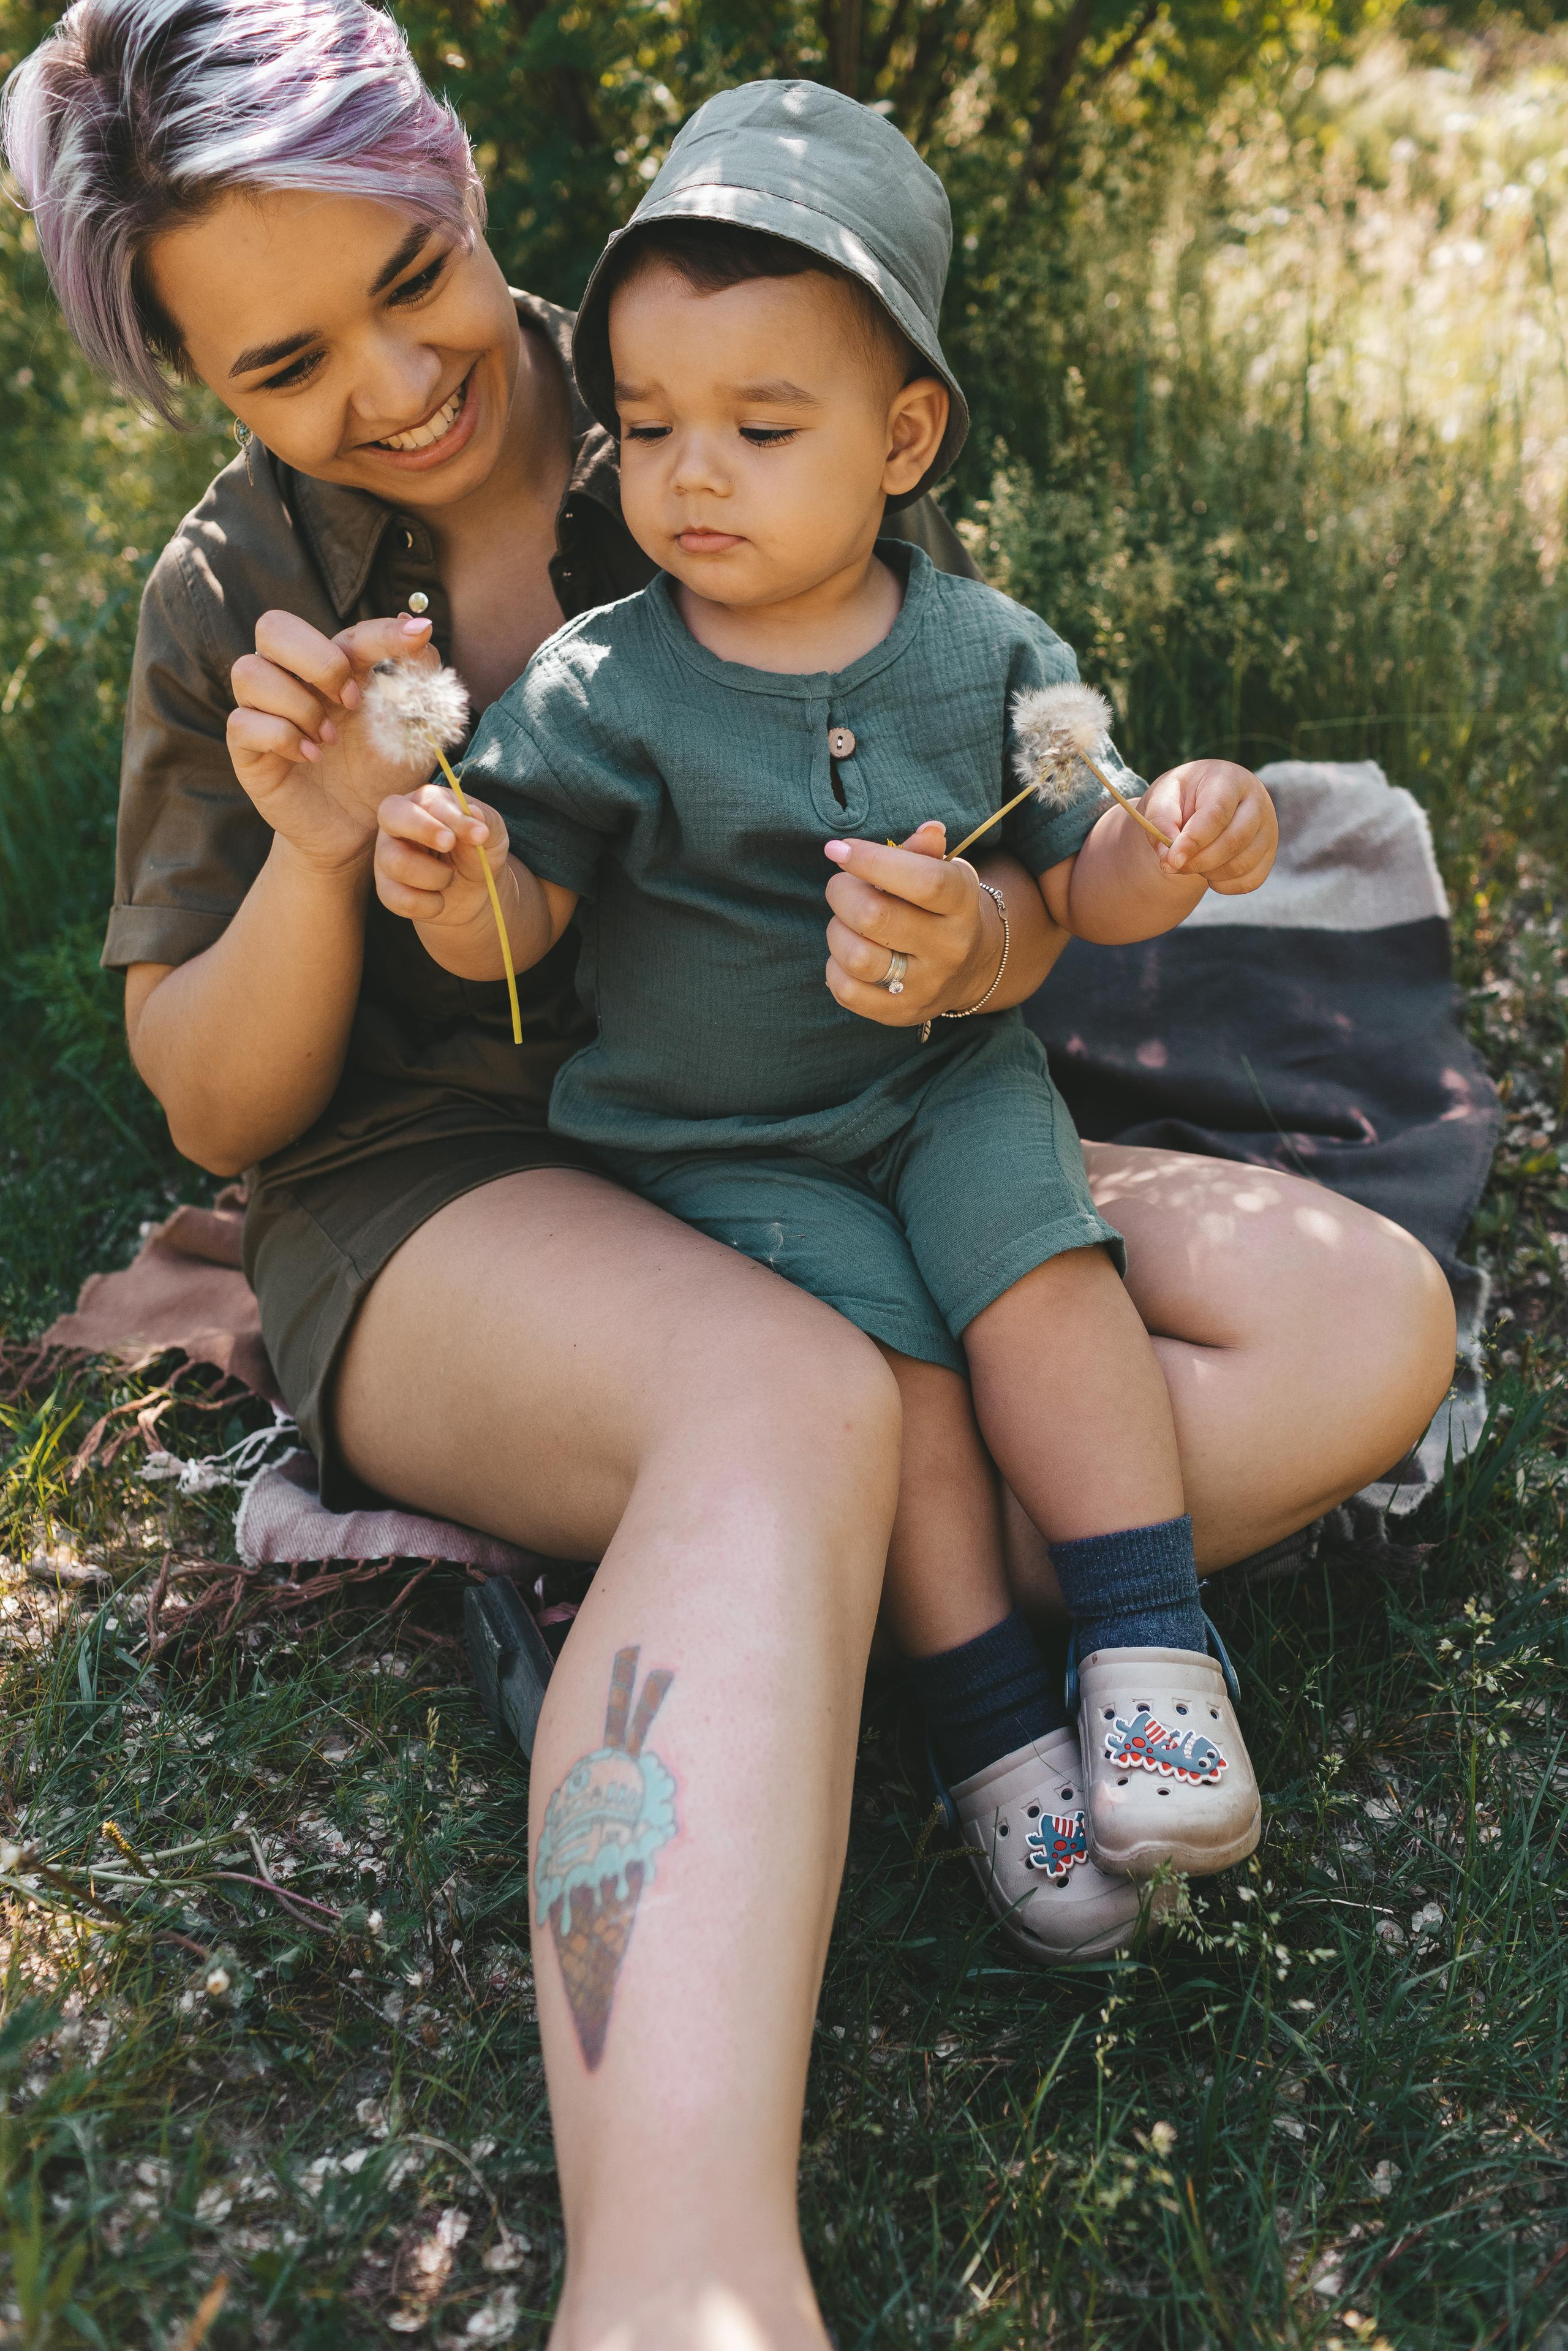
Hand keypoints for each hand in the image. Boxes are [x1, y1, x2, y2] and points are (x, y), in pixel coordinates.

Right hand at [227, 609, 443, 872]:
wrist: (359, 830)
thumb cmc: (381, 774)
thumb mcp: (414, 729)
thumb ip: (419, 677)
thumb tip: (418, 624)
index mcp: (332, 666)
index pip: (345, 631)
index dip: (381, 632)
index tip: (417, 639)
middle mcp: (291, 679)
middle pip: (273, 627)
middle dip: (317, 659)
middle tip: (350, 700)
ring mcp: (262, 711)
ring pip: (250, 672)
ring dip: (298, 704)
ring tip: (330, 739)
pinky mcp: (246, 749)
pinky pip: (242, 723)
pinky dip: (282, 736)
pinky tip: (312, 757)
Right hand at [375, 782, 508, 934]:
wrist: (471, 890)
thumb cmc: (475, 850)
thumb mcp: (491, 833)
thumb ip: (485, 821)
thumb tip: (475, 814)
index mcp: (422, 802)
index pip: (427, 801)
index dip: (453, 818)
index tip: (480, 834)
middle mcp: (396, 824)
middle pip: (390, 816)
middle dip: (423, 830)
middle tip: (450, 844)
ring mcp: (385, 856)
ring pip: (397, 862)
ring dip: (436, 876)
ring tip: (452, 877)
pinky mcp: (386, 889)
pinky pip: (400, 899)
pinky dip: (429, 904)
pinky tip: (441, 899)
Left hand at [823, 822, 1005, 1025]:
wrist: (970, 966)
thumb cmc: (940, 906)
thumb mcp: (942, 872)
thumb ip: (926, 852)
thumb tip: (929, 832)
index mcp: (963, 904)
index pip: (923, 881)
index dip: (873, 861)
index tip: (839, 850)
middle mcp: (950, 947)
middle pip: (875, 917)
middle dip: (842, 892)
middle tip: (841, 886)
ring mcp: (926, 986)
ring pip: (856, 956)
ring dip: (836, 931)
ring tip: (846, 922)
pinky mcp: (901, 1013)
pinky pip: (846, 991)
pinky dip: (835, 967)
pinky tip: (847, 955)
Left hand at [1141, 760, 1277, 894]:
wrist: (1201, 802)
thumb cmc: (1182, 797)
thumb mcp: (1163, 796)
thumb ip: (1160, 821)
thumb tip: (1168, 857)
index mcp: (1229, 779)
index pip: (1216, 814)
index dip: (1193, 841)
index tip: (1170, 861)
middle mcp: (1257, 801)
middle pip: (1234, 841)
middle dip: (1198, 861)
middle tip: (1174, 864)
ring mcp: (1268, 829)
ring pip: (1242, 865)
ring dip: (1209, 873)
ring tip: (1193, 860)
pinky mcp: (1269, 854)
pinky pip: (1249, 882)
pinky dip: (1224, 885)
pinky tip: (1209, 871)